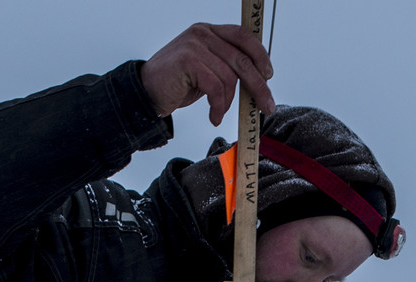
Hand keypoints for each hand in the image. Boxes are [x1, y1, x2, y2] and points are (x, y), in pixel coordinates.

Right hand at [140, 22, 275, 124]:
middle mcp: (202, 33)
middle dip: (258, 86)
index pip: (243, 36)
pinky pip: (216, 87)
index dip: (260, 55)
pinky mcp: (188, 61)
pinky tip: (213, 115)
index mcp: (209, 31)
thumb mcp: (207, 70)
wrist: (146, 93)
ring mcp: (194, 45)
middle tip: (265, 106)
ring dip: (228, 101)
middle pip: (242, 59)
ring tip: (219, 112)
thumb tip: (258, 79)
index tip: (268, 75)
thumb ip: (227, 66)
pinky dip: (218, 106)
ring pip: (229, 77)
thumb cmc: (177, 84)